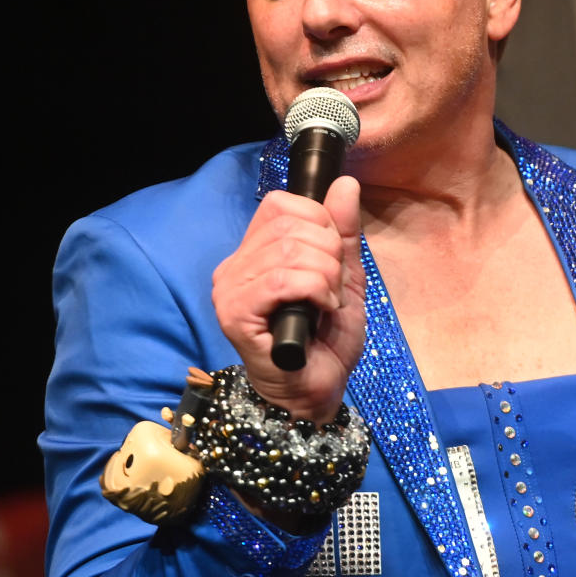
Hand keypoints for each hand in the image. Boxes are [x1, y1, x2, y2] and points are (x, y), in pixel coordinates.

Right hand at [211, 175, 364, 423]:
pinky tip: (319, 313)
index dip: (320, 224)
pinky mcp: (235, 315)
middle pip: (290, 225)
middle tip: (332, 290)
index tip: (333, 260)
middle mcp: (234, 267)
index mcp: (254, 252)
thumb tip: (344, 184)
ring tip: (326, 305)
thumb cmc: (326, 341)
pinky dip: (315, 292)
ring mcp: (230, 291)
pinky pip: (282, 281)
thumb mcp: (344, 276)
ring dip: (326, 278)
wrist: (317, 392)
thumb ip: (343, 232)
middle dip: (329, 254)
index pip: (281, 205)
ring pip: (290, 252)